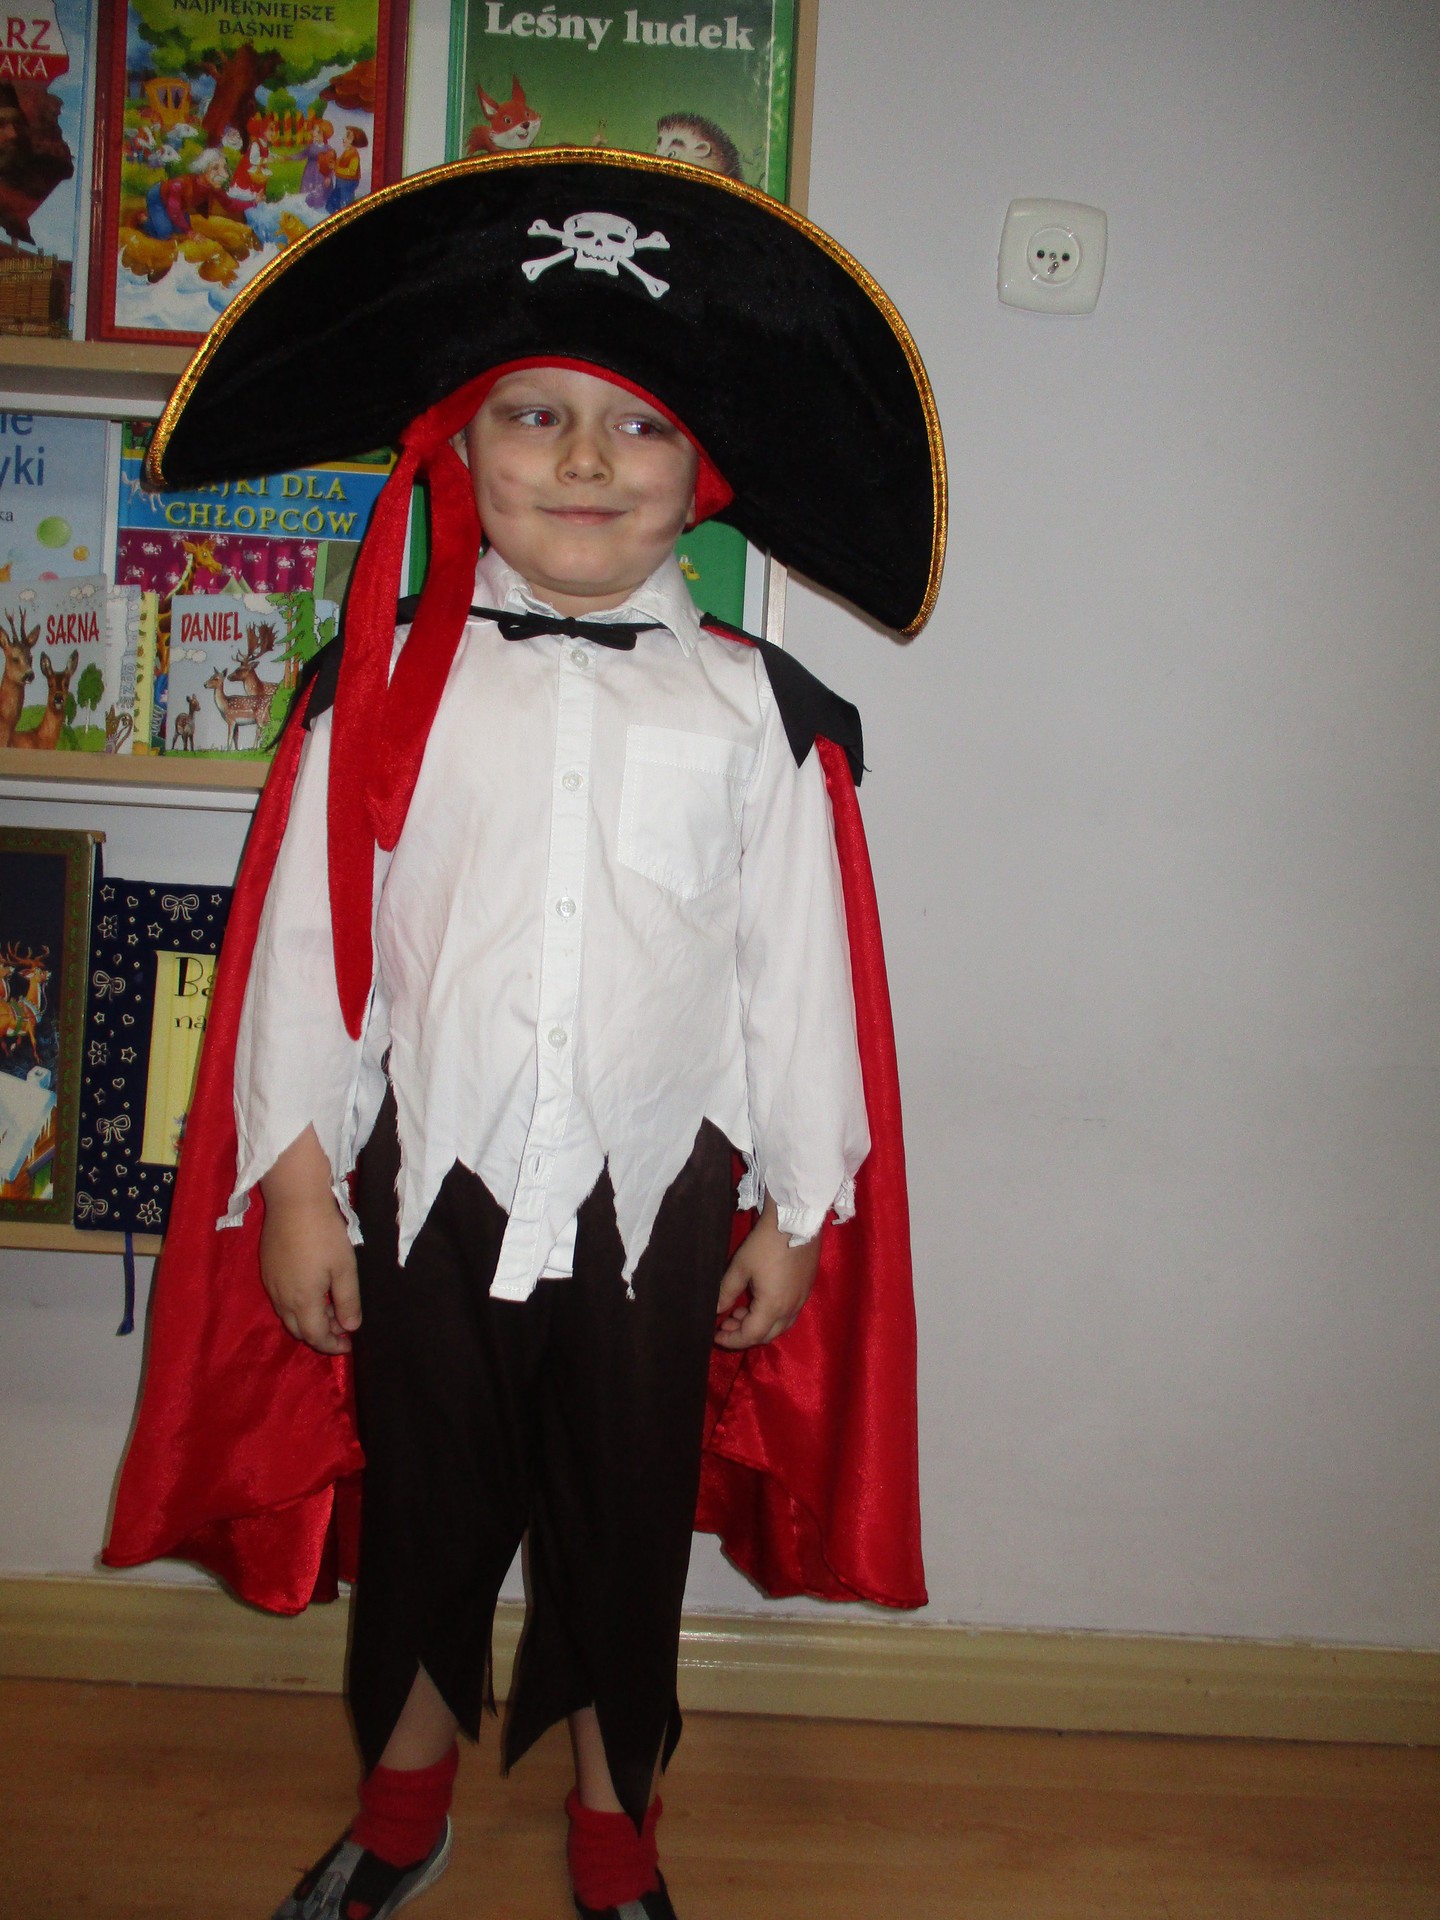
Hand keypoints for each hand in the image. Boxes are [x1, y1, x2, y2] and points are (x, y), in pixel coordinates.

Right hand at [258, 1127, 359, 1354]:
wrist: (294, 1200)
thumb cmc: (324, 1233)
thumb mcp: (344, 1267)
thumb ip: (348, 1301)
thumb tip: (350, 1327)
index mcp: (301, 1301)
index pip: (315, 1336)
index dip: (332, 1345)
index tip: (348, 1344)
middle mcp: (281, 1297)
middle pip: (298, 1329)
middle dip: (321, 1334)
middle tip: (342, 1324)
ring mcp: (271, 1283)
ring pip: (287, 1314)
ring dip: (309, 1318)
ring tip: (331, 1305)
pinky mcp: (267, 1268)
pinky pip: (281, 1298)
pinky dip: (297, 1303)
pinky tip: (313, 1288)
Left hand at [714, 1194, 820, 1349]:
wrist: (795, 1220)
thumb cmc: (765, 1244)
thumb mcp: (739, 1267)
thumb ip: (726, 1292)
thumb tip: (716, 1311)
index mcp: (773, 1307)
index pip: (751, 1335)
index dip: (732, 1340)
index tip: (716, 1335)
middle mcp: (791, 1309)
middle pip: (767, 1335)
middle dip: (744, 1334)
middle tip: (726, 1323)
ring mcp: (802, 1299)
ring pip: (780, 1325)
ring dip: (759, 1324)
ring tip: (740, 1311)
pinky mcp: (807, 1288)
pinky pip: (789, 1313)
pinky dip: (772, 1314)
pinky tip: (759, 1300)